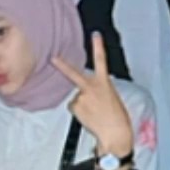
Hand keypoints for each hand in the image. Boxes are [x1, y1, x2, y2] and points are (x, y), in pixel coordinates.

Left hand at [52, 32, 132, 156]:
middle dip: (61, 65)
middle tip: (52, 58)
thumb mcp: (112, 97)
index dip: (98, 46)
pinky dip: (80, 111)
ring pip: (76, 98)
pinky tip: (89, 117)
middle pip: (73, 74)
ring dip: (82, 104)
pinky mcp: (76, 107)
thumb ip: (99, 90)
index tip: (95, 35)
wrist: (115, 133)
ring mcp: (81, 97)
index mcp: (105, 82)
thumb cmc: (117, 117)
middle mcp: (91, 88)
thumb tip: (87, 94)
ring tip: (95, 113)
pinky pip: (75, 107)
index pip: (101, 60)